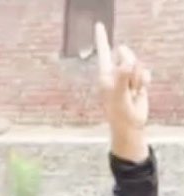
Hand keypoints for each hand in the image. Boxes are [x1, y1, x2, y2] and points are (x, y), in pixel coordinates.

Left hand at [95, 22, 150, 162]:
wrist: (130, 124)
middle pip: (127, 55)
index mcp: (104, 74)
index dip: (102, 38)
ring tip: (131, 93)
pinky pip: (145, 72)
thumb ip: (121, 78)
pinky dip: (143, 82)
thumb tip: (127, 63)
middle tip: (126, 87)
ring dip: (137, 79)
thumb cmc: (118, 113)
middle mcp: (114, 73)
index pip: (104, 52)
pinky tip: (139, 92)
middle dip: (130, 68)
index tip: (98, 24)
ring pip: (138, 64)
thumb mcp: (118, 95)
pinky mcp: (136, 81)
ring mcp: (126, 77)